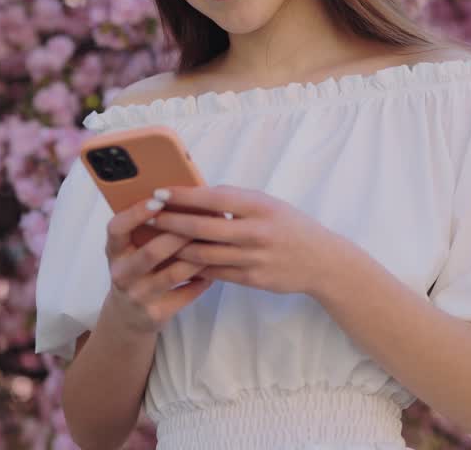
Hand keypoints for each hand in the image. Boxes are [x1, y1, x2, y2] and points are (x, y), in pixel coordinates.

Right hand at [102, 191, 212, 335]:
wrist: (127, 316)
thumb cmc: (136, 271)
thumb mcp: (131, 250)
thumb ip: (147, 231)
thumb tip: (181, 199)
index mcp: (114, 251)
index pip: (117, 228)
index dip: (136, 214)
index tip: (158, 199)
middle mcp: (122, 274)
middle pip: (151, 252)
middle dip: (180, 234)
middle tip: (205, 218)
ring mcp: (138, 296)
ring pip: (173, 273)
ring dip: (198, 257)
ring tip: (217, 242)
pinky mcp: (156, 314)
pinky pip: (186, 294)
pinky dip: (202, 280)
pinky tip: (214, 269)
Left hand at [148, 185, 349, 296]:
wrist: (322, 262)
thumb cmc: (290, 226)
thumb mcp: (268, 204)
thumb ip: (236, 201)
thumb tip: (196, 195)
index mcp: (260, 207)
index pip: (215, 197)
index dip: (184, 195)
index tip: (161, 192)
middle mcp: (256, 232)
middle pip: (203, 227)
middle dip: (171, 221)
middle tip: (148, 216)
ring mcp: (254, 258)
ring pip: (204, 254)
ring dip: (175, 247)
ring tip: (154, 239)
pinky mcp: (252, 279)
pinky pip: (214, 272)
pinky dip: (193, 266)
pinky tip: (175, 260)